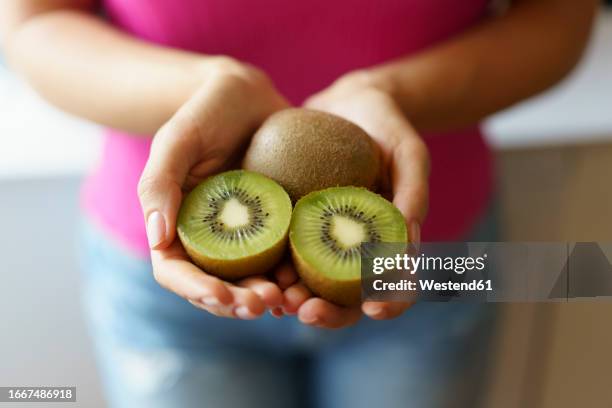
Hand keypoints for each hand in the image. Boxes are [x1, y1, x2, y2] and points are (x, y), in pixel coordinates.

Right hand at [138, 57, 289, 318]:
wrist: (249, 98)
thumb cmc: (206, 112)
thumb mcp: (178, 139)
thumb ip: (159, 184)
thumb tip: (156, 239)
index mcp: (176, 226)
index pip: (176, 272)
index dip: (196, 290)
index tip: (222, 295)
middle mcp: (210, 240)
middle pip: (217, 287)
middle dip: (238, 303)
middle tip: (266, 303)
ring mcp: (245, 237)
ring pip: (252, 282)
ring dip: (269, 298)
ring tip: (290, 299)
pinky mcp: (276, 228)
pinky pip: (284, 260)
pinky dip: (294, 277)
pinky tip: (309, 280)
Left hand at [278, 70, 429, 328]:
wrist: (349, 103)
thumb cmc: (387, 128)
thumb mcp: (408, 153)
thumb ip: (413, 192)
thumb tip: (409, 242)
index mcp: (390, 242)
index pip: (395, 285)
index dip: (389, 303)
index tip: (373, 308)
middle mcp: (355, 248)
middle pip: (347, 297)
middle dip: (328, 311)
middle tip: (304, 310)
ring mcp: (323, 238)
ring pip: (310, 283)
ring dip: (293, 297)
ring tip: (274, 297)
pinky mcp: (296, 221)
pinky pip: (283, 249)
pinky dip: (271, 265)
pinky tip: (255, 267)